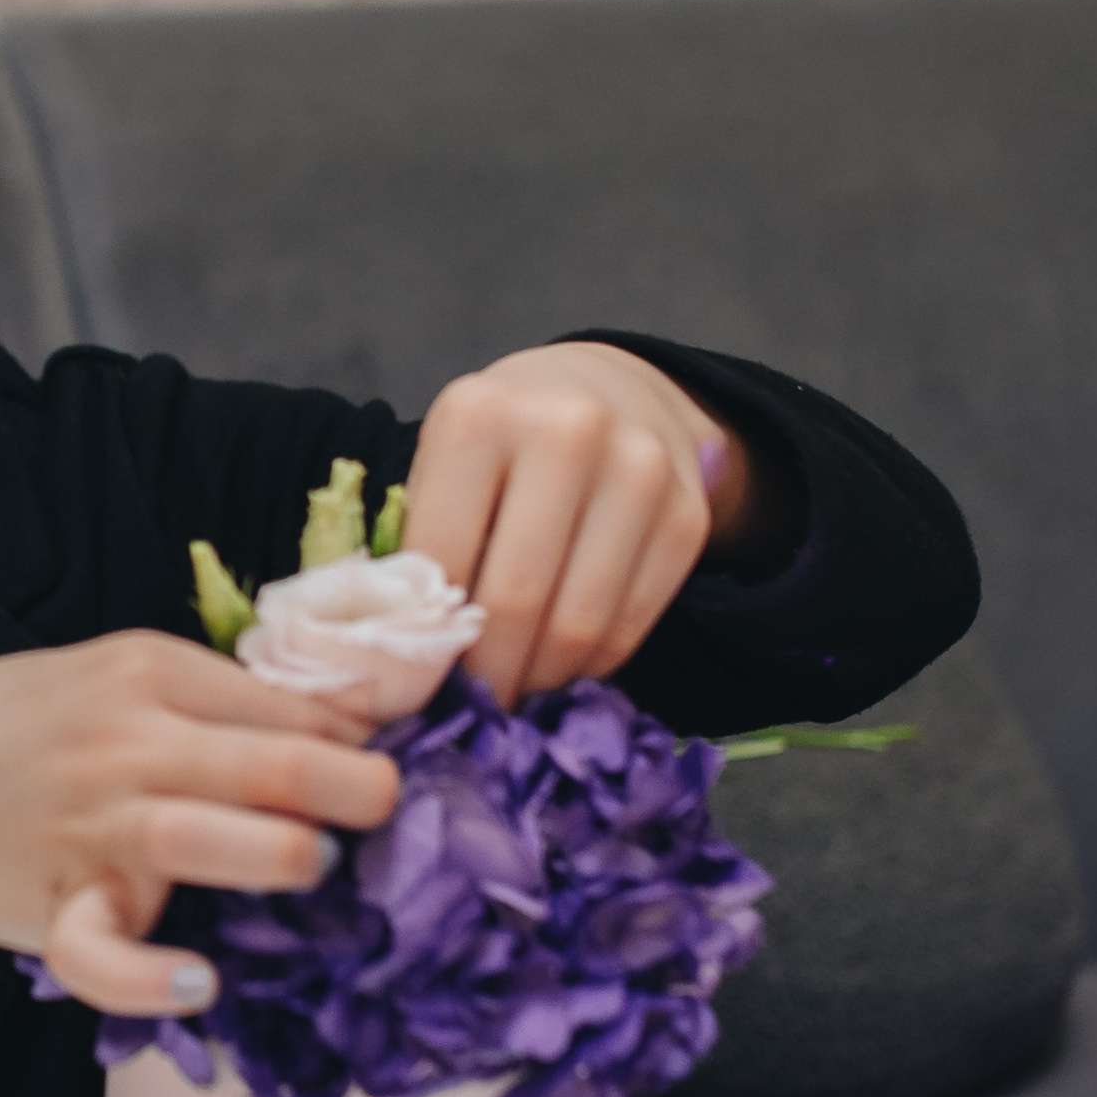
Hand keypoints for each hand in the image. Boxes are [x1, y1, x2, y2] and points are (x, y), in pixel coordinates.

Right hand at [0, 632, 399, 1018]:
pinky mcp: (56, 909)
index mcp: (145, 672)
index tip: (389, 758)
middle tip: (385, 807)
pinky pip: (104, 954)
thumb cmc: (18, 731)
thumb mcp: (111, 675)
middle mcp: (122, 745)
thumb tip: (350, 719)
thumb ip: (215, 695)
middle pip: (265, 760)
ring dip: (280, 856)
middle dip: (352, 786)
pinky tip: (199, 985)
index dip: (356, 734)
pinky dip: (152, 977)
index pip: (280, 700)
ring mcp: (88, 829)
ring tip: (306, 866)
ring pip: (199, 838)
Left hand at [398, 341, 765, 701]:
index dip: (428, 639)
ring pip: (581, 623)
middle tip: (472, 707)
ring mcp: (639, 471)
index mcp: (478, 415)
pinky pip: (632, 623)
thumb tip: (409, 656)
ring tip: (515, 690)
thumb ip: (423, 543)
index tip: (418, 685)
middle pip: (518, 600)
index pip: (442, 561)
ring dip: (541, 677)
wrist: (608, 389)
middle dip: (489, 674)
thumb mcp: (445, 461)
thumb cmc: (503, 439)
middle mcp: (566, 432)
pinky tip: (563, 663)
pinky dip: (592, 662)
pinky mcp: (688, 515)